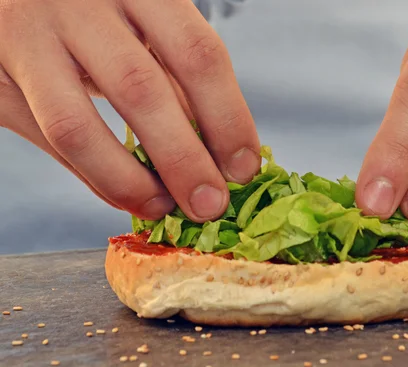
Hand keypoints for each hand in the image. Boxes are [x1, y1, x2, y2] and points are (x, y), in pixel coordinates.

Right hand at [0, 0, 260, 221]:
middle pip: (142, 91)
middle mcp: (79, 2)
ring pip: (77, 127)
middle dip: (184, 160)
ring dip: (128, 181)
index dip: (228, 118)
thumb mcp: (143, 17)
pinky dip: (90, 175)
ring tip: (162, 207)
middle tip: (210, 205)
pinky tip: (123, 192)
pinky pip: (44, 138)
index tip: (244, 168)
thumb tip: (221, 148)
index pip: (196, 54)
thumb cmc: (97, 6)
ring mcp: (27, 34)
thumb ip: (174, 70)